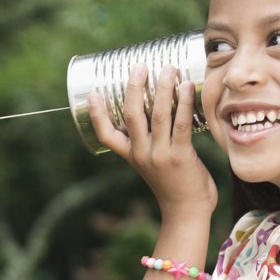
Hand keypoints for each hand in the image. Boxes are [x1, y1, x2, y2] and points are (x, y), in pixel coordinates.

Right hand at [87, 64, 216, 215]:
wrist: (187, 213)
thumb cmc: (174, 184)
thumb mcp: (154, 164)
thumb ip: (155, 142)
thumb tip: (165, 108)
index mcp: (131, 156)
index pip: (106, 135)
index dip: (97, 115)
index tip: (92, 95)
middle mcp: (142, 154)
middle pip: (132, 116)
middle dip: (135, 88)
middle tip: (140, 67)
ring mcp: (160, 156)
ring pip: (158, 116)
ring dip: (163, 88)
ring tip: (168, 68)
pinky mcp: (181, 157)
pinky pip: (181, 125)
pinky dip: (184, 103)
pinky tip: (187, 87)